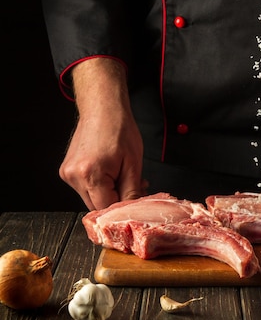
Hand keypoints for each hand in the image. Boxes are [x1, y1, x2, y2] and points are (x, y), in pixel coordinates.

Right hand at [59, 58, 146, 209]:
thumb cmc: (119, 129)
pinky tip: (109, 172)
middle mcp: (74, 176)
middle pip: (97, 206)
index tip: (136, 202)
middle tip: (134, 187)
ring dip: (107, 194)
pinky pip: (85, 188)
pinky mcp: (66, 171)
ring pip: (90, 198)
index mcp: (90, 174)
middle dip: (116, 201)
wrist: (102, 107)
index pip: (106, 209)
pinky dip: (98, 186)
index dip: (123, 208)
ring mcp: (67, 174)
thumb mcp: (133, 163)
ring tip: (121, 175)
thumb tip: (133, 211)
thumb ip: (132, 191)